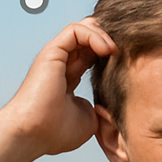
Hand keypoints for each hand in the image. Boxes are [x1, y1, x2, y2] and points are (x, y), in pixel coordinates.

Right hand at [0, 18, 116, 159]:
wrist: (33, 134)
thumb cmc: (55, 132)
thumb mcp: (89, 118)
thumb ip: (101, 105)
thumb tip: (111, 100)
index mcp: (69, 78)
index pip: (94, 54)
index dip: (113, 54)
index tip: (129, 64)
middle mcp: (62, 63)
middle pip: (91, 36)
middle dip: (112, 39)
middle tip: (128, 52)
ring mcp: (56, 56)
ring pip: (84, 28)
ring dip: (105, 35)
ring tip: (116, 51)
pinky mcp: (52, 51)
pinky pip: (75, 30)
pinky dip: (94, 35)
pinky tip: (106, 50)